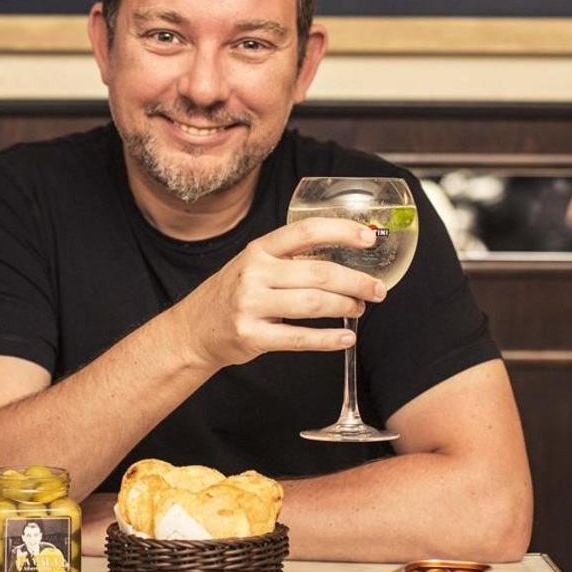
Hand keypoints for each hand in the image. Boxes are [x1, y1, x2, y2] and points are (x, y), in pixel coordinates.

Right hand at [172, 217, 387, 368]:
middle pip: (318, 273)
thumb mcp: (254, 265)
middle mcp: (254, 273)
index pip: (306, 231)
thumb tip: (346, 258)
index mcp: (259, 249)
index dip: (342, 232)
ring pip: (312, 304)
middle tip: (377, 289)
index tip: (369, 239)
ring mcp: (251, 305)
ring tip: (359, 309)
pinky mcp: (251, 336)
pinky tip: (346, 338)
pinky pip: (299, 338)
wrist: (194, 329)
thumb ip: (290, 259)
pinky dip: (328, 339)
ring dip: (344, 307)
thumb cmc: (233, 294)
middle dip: (356, 281)